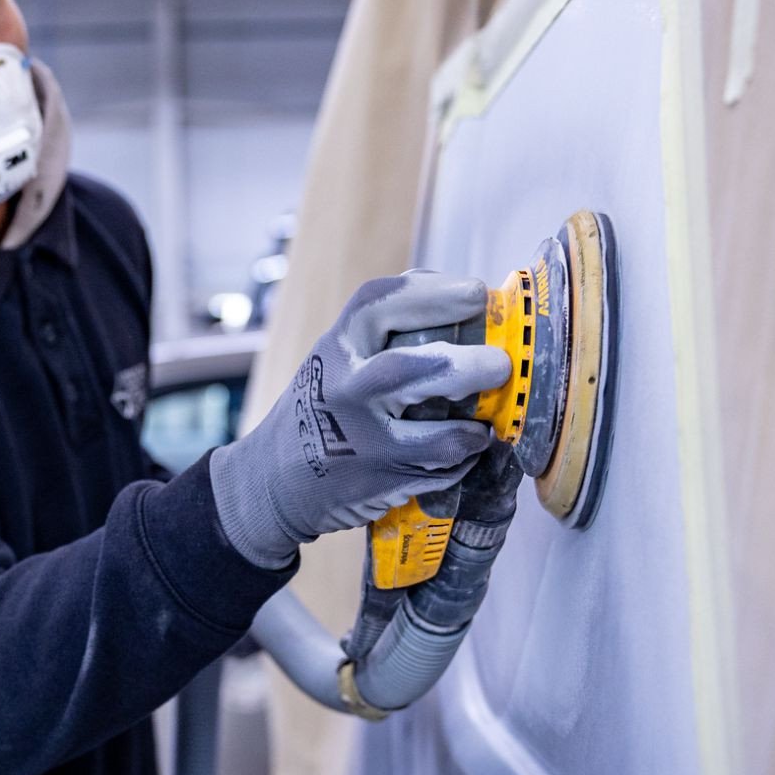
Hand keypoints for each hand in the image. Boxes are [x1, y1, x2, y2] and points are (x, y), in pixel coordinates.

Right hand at [210, 271, 510, 567]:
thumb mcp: (336, 357)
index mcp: (336, 348)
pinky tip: (469, 450)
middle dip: (462, 364)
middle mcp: (344, 390)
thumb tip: (464, 295)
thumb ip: (386, 330)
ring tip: (488, 424)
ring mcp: (360, 441)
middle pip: (405, 369)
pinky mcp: (379, 482)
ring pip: (429, 436)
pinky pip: (436, 470)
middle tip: (501, 363)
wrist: (273, 479)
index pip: (378, 304)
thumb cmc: (320, 405)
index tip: (475, 293)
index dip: (432, 294)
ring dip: (469, 430)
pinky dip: (462, 460)